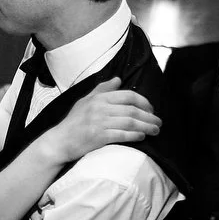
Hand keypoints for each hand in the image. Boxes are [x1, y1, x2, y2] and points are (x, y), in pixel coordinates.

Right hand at [43, 78, 160, 160]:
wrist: (60, 141)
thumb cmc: (73, 122)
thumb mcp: (85, 100)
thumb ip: (102, 89)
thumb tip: (118, 79)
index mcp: (99, 98)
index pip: (128, 96)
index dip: (144, 102)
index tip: (151, 109)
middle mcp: (100, 108)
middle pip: (132, 110)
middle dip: (149, 116)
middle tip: (158, 122)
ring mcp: (100, 122)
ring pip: (130, 122)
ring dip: (146, 126)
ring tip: (155, 130)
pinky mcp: (99, 137)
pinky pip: (122, 135)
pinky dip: (134, 135)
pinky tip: (142, 137)